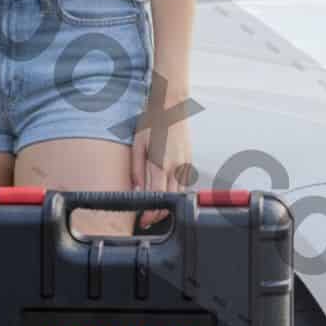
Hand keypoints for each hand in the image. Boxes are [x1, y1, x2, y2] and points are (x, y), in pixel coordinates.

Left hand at [130, 87, 195, 228]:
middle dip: (159, 213)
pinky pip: (183, 183)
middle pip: (170, 200)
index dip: (150, 213)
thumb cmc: (152, 122)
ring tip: (154, 206)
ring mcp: (185, 164)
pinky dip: (174, 190)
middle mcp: (176, 167)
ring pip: (179, 194)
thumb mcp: (137, 145)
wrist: (172, 106)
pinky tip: (164, 189)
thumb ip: (136, 170)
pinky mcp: (189, 161)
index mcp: (161, 164)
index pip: (157, 197)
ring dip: (168, 203)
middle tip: (146, 218)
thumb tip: (136, 189)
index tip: (143, 219)